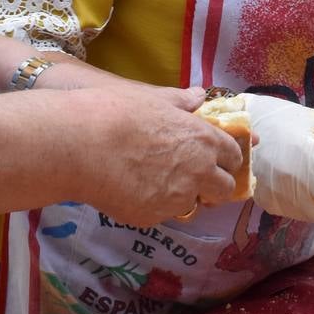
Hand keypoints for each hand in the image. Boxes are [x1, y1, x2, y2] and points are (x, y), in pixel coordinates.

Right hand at [78, 87, 252, 226]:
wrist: (80, 144)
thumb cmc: (116, 113)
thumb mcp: (153, 99)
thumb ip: (182, 102)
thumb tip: (199, 95)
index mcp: (204, 140)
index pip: (234, 156)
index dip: (228, 158)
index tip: (219, 159)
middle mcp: (198, 172)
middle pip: (224, 189)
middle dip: (214, 185)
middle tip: (195, 178)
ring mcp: (176, 199)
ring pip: (193, 205)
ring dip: (184, 197)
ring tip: (158, 183)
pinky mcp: (152, 217)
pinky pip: (162, 215)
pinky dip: (154, 205)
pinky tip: (135, 190)